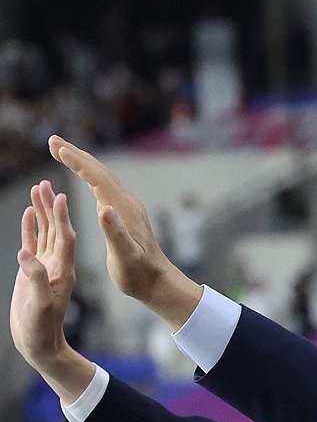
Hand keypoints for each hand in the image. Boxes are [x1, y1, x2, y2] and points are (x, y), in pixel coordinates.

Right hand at [9, 181, 94, 400]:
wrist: (40, 344)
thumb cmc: (43, 329)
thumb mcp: (40, 306)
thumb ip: (36, 280)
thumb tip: (26, 256)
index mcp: (64, 271)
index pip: (67, 239)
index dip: (64, 218)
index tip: (62, 197)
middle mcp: (58, 265)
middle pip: (56, 230)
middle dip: (51, 206)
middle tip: (45, 183)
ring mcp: (46, 267)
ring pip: (45, 232)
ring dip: (42, 211)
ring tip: (38, 188)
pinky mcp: (35, 271)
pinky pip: (34, 243)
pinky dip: (31, 227)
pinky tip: (28, 212)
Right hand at [48, 135, 200, 328]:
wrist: (158, 282)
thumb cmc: (140, 274)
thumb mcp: (125, 257)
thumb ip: (115, 234)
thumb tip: (103, 208)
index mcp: (124, 211)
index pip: (98, 179)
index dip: (77, 163)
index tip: (57, 149)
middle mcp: (128, 204)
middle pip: (100, 172)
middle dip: (76, 155)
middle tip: (52, 140)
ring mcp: (127, 207)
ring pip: (102, 177)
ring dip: (82, 162)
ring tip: (62, 151)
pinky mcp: (126, 213)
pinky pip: (105, 187)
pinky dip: (90, 176)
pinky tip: (84, 176)